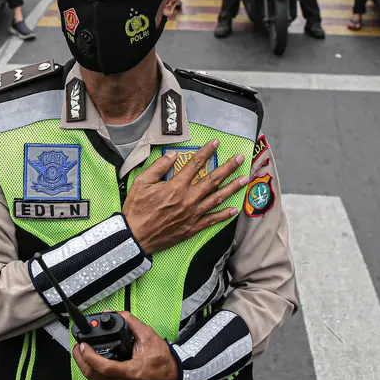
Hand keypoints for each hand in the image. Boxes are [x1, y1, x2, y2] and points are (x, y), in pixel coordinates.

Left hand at [73, 313, 179, 379]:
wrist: (170, 375)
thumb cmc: (161, 359)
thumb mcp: (148, 335)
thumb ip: (129, 321)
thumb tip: (112, 313)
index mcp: (132, 371)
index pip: (105, 367)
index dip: (90, 356)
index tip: (83, 345)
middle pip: (94, 375)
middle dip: (81, 359)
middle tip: (78, 346)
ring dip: (85, 366)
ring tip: (83, 352)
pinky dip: (93, 373)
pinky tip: (93, 363)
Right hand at [123, 139, 246, 255]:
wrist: (135, 236)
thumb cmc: (136, 208)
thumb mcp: (141, 182)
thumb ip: (159, 167)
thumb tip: (173, 155)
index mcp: (176, 186)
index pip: (195, 164)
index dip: (206, 152)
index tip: (216, 143)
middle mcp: (188, 199)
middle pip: (212, 179)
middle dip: (228, 167)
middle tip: (240, 158)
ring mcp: (192, 214)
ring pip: (217, 198)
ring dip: (232, 188)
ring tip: (244, 179)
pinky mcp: (192, 227)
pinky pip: (212, 220)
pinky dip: (224, 215)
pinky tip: (234, 209)